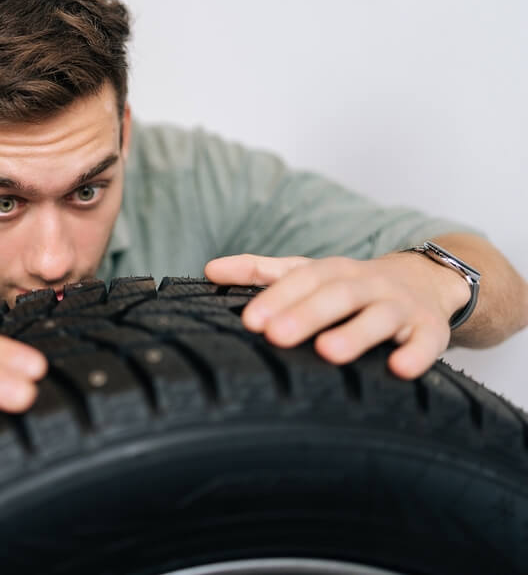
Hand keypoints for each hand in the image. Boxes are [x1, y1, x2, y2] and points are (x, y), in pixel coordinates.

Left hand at [204, 253, 469, 378]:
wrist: (425, 281)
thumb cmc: (349, 285)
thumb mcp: (307, 272)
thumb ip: (259, 271)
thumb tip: (209, 271)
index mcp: (333, 271)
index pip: (303, 278)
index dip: (277, 297)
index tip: (250, 320)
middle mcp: (367, 284)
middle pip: (337, 295)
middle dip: (306, 314)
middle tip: (276, 336)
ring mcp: (401, 306)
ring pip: (379, 316)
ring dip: (355, 333)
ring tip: (329, 352)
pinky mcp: (430, 330)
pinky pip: (427, 342)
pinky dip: (416, 354)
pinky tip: (399, 369)